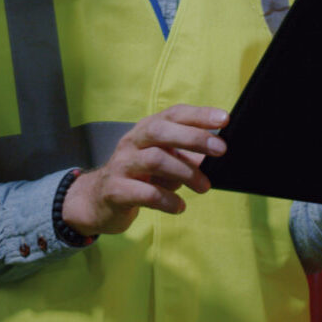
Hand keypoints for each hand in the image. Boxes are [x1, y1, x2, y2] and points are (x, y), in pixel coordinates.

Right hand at [62, 104, 228, 236]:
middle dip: (193, 137)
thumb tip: (216, 150)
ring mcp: (122, 165)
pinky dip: (167, 200)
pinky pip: (145, 193)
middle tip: (221, 150)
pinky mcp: (115, 191)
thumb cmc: (138, 177)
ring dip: (185, 173)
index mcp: (146, 130)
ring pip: (155, 160)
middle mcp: (132, 142)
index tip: (224, 120)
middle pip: (160, 131)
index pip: (173, 114)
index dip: (198, 114)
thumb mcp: (163, 161)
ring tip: (204, 187)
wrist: (97, 201)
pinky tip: (179, 207)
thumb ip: (185, 154)